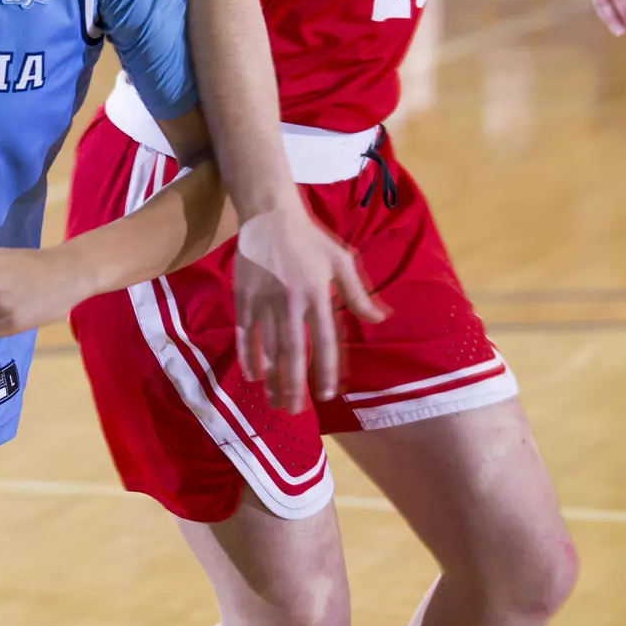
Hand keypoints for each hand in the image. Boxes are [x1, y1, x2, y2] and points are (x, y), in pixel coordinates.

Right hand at [234, 206, 385, 410]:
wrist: (269, 216)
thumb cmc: (310, 239)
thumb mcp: (342, 260)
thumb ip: (359, 294)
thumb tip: (381, 319)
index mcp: (317, 294)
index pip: (323, 341)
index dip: (324, 370)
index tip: (325, 394)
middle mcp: (290, 302)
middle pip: (292, 352)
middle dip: (293, 384)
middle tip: (294, 409)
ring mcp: (264, 301)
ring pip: (268, 347)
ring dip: (271, 377)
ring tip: (275, 400)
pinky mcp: (244, 297)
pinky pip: (245, 333)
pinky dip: (248, 355)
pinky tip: (253, 374)